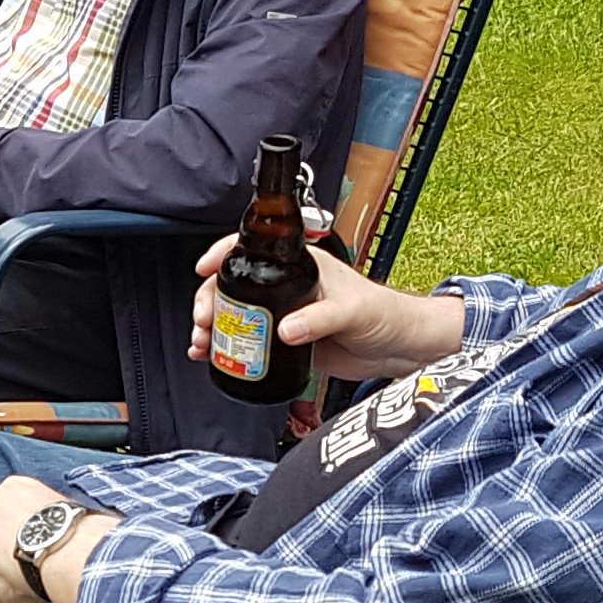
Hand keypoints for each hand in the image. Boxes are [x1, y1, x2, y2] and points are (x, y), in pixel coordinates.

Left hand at [0, 474, 117, 602]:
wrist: (63, 548)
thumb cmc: (76, 538)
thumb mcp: (63, 520)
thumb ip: (49, 528)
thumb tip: (56, 550)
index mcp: (12, 490)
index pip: (7, 519)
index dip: (19, 549)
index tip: (36, 568)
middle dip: (3, 564)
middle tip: (26, 585)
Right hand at [182, 236, 467, 380]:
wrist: (399, 350)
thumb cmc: (386, 315)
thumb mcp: (352, 311)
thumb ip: (319, 320)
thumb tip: (286, 330)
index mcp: (303, 264)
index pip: (254, 246)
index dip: (224, 253)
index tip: (204, 267)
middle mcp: (289, 285)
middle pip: (235, 283)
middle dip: (210, 298)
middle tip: (204, 318)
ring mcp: (286, 313)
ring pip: (237, 314)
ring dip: (214, 326)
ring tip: (202, 341)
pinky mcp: (287, 342)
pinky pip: (249, 342)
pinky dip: (227, 348)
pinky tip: (213, 356)